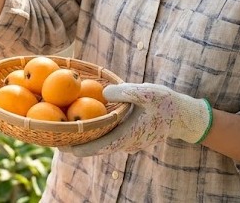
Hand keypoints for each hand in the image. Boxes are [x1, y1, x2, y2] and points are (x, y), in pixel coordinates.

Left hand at [58, 83, 211, 156]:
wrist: (185, 115)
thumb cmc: (166, 103)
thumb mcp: (147, 92)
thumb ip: (126, 92)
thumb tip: (103, 92)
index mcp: (127, 135)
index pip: (98, 147)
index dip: (79, 148)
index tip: (61, 146)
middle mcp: (126, 143)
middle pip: (96, 147)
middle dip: (77, 143)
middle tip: (55, 135)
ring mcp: (129, 142)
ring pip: (102, 143)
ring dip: (85, 138)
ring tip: (64, 127)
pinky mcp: (131, 137)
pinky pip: (110, 138)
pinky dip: (96, 133)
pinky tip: (85, 121)